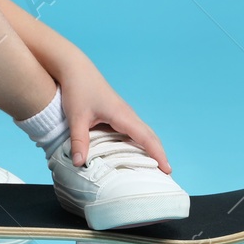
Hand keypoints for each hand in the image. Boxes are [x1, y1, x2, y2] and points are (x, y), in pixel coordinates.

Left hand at [53, 57, 172, 172]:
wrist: (75, 69)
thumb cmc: (77, 90)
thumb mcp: (76, 117)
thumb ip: (79, 141)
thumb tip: (80, 164)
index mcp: (122, 115)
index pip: (146, 138)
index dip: (157, 154)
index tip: (167, 170)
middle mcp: (127, 114)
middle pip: (150, 136)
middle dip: (159, 154)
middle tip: (166, 175)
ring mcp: (124, 113)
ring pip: (143, 132)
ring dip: (151, 148)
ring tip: (155, 168)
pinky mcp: (118, 113)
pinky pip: (134, 130)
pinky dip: (141, 143)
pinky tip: (136, 153)